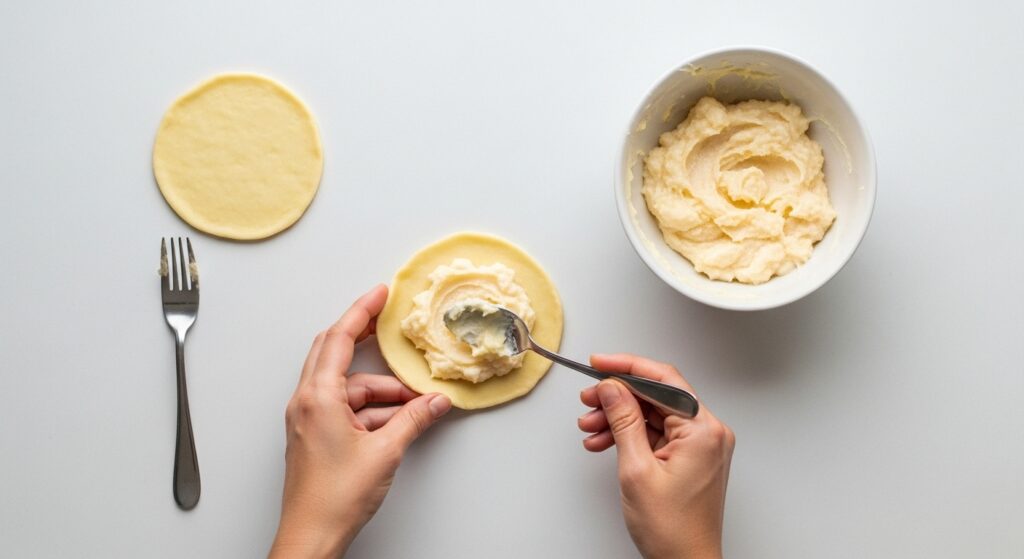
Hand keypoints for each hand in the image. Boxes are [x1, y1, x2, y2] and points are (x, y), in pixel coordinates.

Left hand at [269, 285, 451, 557]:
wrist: (311, 535)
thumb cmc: (335, 498)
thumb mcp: (385, 451)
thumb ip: (413, 420)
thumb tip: (434, 402)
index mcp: (317, 397)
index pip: (338, 339)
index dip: (361, 312)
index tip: (380, 294)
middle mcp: (307, 402)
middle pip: (333, 352)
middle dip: (362, 336)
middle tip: (386, 321)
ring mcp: (309, 419)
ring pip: (347, 386)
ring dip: (380, 389)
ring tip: (415, 402)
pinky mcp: (315, 435)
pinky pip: (345, 407)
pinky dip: (372, 408)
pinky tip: (400, 420)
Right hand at [578, 354, 734, 558]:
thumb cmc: (672, 529)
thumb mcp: (636, 468)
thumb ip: (623, 420)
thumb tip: (611, 386)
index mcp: (702, 430)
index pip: (663, 380)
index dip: (626, 367)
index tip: (599, 364)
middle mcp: (708, 432)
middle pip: (656, 396)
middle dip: (617, 397)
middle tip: (587, 401)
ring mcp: (701, 445)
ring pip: (653, 414)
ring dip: (618, 418)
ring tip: (590, 428)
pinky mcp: (691, 456)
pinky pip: (657, 433)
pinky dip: (630, 435)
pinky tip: (605, 442)